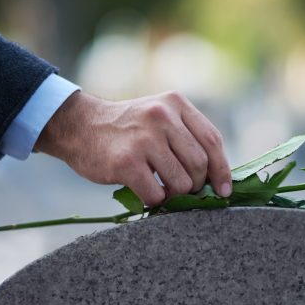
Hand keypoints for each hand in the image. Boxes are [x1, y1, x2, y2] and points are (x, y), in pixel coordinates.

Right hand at [34, 90, 231, 205]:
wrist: (79, 126)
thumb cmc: (126, 130)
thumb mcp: (159, 116)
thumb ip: (186, 136)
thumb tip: (217, 177)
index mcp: (176, 103)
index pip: (212, 140)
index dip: (222, 170)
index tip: (224, 190)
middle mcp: (162, 116)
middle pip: (199, 164)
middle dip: (196, 185)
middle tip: (183, 190)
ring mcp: (144, 138)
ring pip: (181, 182)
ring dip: (175, 195)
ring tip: (162, 190)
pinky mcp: (126, 161)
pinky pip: (156, 194)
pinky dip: (155, 201)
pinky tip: (147, 193)